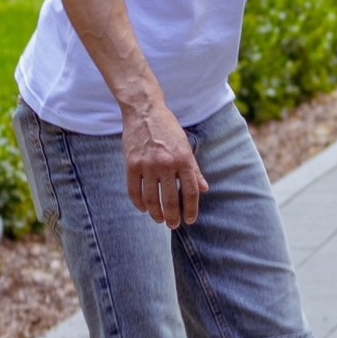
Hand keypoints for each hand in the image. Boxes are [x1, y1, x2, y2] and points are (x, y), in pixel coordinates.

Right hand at [124, 102, 207, 227]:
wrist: (145, 111)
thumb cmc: (168, 129)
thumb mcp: (186, 146)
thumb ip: (194, 169)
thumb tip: (205, 189)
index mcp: (183, 159)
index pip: (191, 192)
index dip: (191, 209)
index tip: (190, 220)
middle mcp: (166, 164)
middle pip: (171, 200)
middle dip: (173, 217)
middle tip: (173, 225)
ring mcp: (147, 165)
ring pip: (151, 199)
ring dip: (156, 213)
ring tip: (159, 219)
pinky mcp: (131, 164)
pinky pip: (134, 190)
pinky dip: (139, 203)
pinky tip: (143, 209)